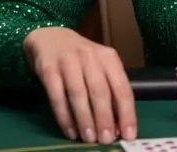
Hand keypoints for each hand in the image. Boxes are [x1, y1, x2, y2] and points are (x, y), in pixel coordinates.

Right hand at [23, 26, 135, 144]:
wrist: (51, 37)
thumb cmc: (81, 58)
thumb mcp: (100, 66)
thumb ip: (109, 91)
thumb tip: (118, 125)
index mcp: (109, 57)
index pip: (122, 87)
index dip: (126, 113)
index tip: (128, 134)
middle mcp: (90, 57)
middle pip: (100, 91)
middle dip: (105, 118)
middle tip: (106, 140)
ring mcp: (68, 61)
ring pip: (79, 94)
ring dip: (85, 120)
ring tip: (89, 139)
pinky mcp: (48, 69)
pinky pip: (57, 96)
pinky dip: (64, 117)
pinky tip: (70, 132)